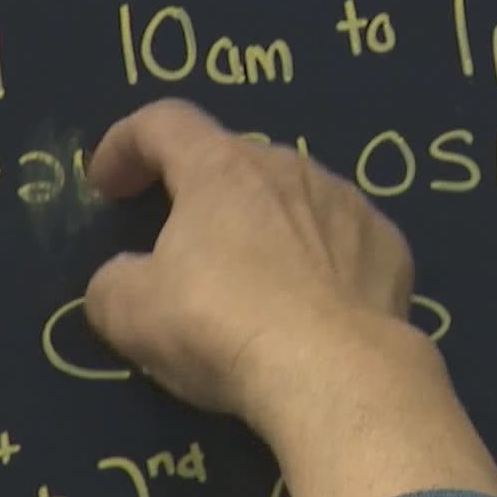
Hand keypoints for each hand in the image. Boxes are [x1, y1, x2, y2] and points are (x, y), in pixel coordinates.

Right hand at [82, 99, 416, 430]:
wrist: (337, 374)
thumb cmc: (221, 326)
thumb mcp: (130, 312)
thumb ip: (114, 281)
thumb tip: (125, 279)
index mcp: (220, 168)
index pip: (163, 123)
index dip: (126, 144)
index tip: (107, 186)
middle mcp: (287, 168)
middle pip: (233, 160)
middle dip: (201, 192)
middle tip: (182, 244)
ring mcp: (347, 203)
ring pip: (293, 198)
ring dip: (265, 225)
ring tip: (254, 281)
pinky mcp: (389, 246)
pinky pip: (342, 240)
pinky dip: (320, 261)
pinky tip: (315, 307)